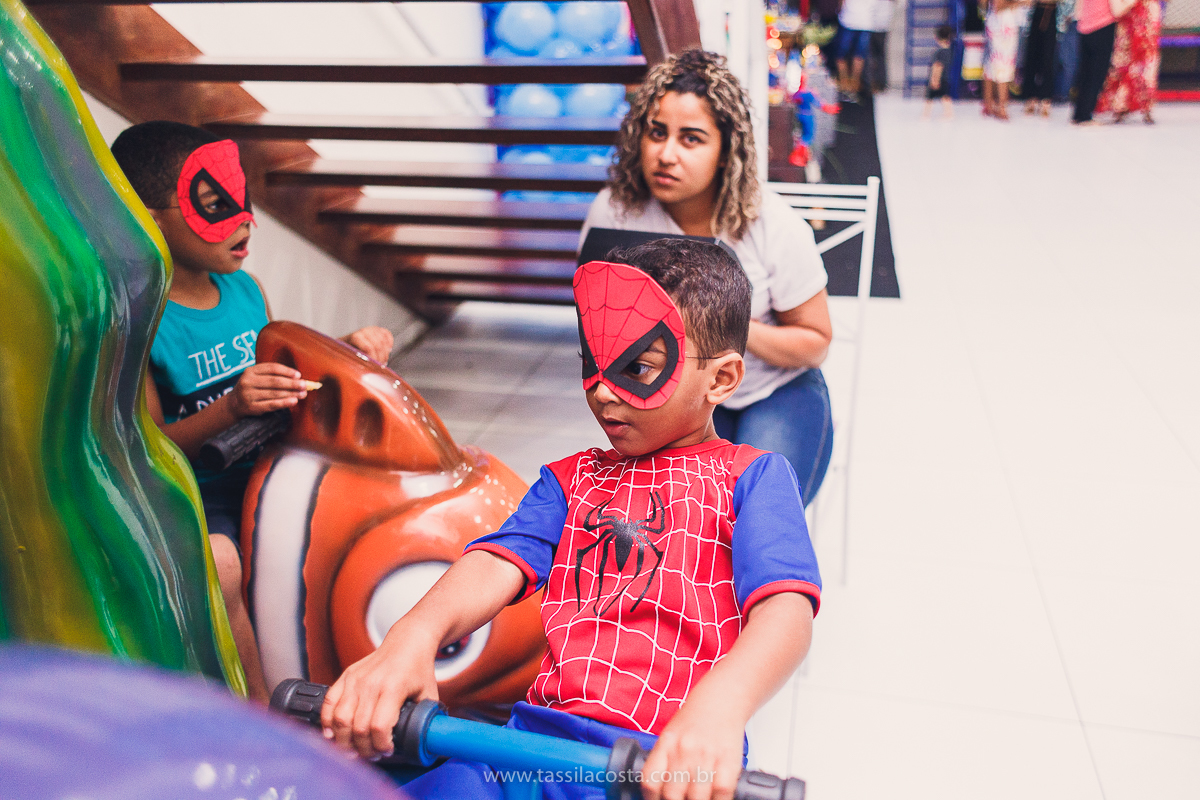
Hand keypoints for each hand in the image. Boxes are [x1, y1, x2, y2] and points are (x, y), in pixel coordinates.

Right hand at [228, 362, 306, 417]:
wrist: (234, 404)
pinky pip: (271, 405)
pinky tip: (294, 401)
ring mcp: (248, 395)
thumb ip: (272, 375)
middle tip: (305, 385)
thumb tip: (298, 378)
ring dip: (291, 393)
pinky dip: (284, 403)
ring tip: (303, 394)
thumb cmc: (252, 388)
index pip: (272, 368)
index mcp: (250, 371)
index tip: (299, 375)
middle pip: (274, 381)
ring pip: (274, 393)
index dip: (287, 371)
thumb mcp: (257, 377)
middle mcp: (248, 381)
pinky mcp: (251, 407)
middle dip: (292, 383)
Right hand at [320, 624, 439, 759]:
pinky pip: (329, 703)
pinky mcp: (346, 676)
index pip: (379, 726)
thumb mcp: (429, 694)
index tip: (387, 751)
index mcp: (393, 687)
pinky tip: (331, 734)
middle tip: (371, 755)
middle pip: (358, 727)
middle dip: (364, 749)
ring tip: (353, 750)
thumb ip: (425, 719)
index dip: (381, 745)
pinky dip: (326, 722)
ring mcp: (355, 679)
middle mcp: (371, 683)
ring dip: (344, 740)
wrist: (407, 642)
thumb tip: (421, 743)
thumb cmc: (419, 670)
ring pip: (340, 719)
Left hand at [345, 326, 394, 363]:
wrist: (346, 343)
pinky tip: (388, 350)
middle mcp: (364, 331)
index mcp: (355, 337)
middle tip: (380, 366)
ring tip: (383, 361)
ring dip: (385, 353)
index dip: (374, 358)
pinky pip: (387, 334)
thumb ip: (358, 360)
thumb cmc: (348, 353)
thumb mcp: (349, 357)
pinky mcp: (378, 329)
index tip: (374, 366)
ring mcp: (372, 329)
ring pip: (384, 341)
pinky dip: (389, 343)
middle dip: (381, 357)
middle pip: (378, 345)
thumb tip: (368, 368)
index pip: (369, 348)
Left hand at [640, 700, 743, 799]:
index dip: (651, 798)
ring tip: (697, 798)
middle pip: (672, 794)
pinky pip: (721, 793)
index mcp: (666, 743)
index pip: (650, 781)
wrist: (722, 699)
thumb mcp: (672, 734)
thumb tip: (659, 789)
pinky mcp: (729, 762)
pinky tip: (714, 797)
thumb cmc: (696, 718)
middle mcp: (684, 750)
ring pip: (696, 798)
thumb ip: (665, 759)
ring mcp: (706, 756)